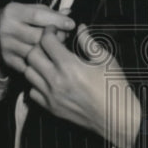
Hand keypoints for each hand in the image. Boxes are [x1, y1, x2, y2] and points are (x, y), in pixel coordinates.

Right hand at [0, 2, 74, 77]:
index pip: (37, 16)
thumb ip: (47, 12)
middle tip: (64, 36)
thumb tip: (68, 13)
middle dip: (56, 37)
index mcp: (12, 12)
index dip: (56, 20)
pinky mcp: (8, 60)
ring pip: (36, 51)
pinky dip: (40, 61)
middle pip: (38, 36)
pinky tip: (46, 57)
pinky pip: (30, 63)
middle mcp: (7, 29)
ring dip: (50, 50)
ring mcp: (7, 46)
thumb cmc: (16, 20)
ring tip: (56, 46)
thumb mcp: (27, 10)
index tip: (71, 24)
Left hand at [24, 25, 140, 147]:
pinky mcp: (51, 108)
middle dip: (39, 46)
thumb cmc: (116, 88)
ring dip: (35, 64)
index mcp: (70, 66)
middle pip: (31, 55)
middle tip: (50, 45)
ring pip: (28, 73)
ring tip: (48, 61)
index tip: (54, 31)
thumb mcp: (106, 61)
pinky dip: (36, 83)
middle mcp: (56, 81)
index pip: (46, 41)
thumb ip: (89, 42)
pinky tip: (48, 79)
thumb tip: (80, 28)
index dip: (49, 32)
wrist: (119, 120)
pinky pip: (32, 91)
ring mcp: (51, 96)